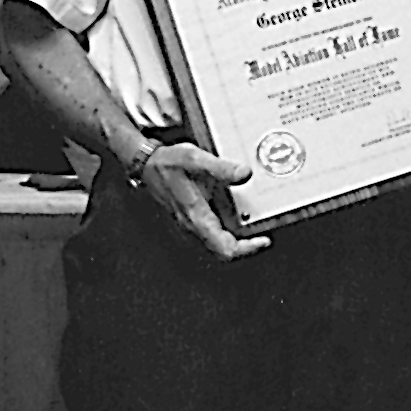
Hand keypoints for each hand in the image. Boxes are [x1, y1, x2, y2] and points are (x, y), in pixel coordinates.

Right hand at [139, 142, 269, 260]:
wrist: (147, 164)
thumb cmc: (168, 163)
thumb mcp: (196, 159)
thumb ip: (222, 168)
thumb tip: (245, 174)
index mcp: (196, 216)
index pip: (224, 247)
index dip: (247, 249)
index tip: (264, 241)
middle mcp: (193, 225)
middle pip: (223, 250)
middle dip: (246, 246)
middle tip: (263, 236)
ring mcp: (191, 224)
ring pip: (218, 245)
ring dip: (238, 240)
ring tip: (255, 227)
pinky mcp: (191, 220)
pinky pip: (212, 235)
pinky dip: (228, 232)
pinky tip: (237, 217)